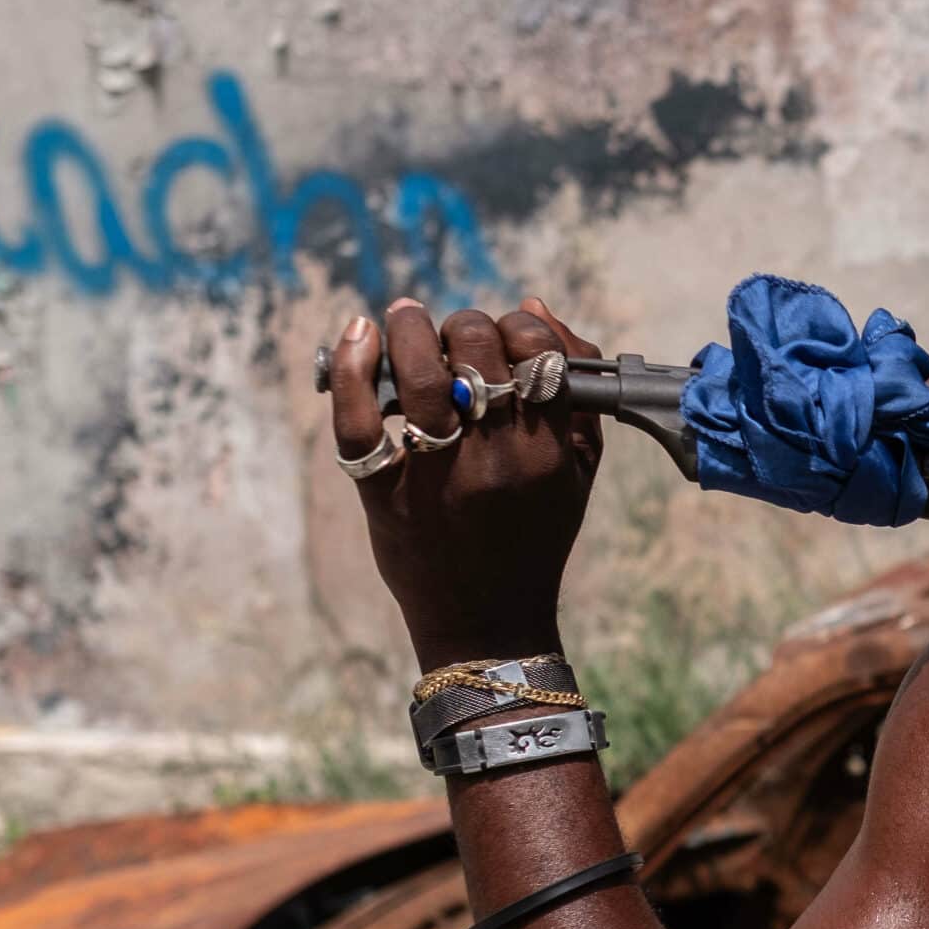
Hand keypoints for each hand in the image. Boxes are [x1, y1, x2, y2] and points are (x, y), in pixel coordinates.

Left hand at [325, 297, 604, 667]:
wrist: (488, 620)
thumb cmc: (535, 535)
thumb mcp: (576, 468)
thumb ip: (573, 392)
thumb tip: (531, 308)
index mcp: (548, 449)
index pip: (535, 349)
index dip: (515, 328)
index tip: (501, 340)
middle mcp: (496, 457)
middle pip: (475, 346)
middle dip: (461, 327)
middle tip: (448, 340)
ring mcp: (437, 474)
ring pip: (418, 370)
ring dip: (407, 328)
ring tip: (402, 320)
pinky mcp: (384, 493)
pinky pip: (359, 418)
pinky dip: (351, 366)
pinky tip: (358, 336)